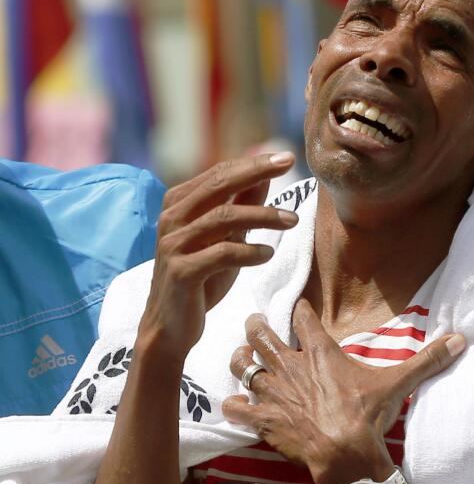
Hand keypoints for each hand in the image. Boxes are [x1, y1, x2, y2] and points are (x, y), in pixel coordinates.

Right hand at [138, 153, 298, 362]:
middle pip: (219, 186)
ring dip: (263, 216)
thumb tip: (263, 176)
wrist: (170, 326)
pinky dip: (249, 252)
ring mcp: (174, 244)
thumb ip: (240, 208)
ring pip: (223, 218)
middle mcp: (172, 218)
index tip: (286, 157)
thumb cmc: (200, 280)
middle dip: (256, 172)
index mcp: (178, 204)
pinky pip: (221, 254)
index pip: (220, 174)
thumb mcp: (224, 240)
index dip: (253, 164)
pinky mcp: (181, 272)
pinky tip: (268, 253)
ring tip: (292, 221)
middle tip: (289, 165)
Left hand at [222, 299, 465, 483]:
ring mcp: (272, 392)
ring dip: (239, 360)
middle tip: (256, 325)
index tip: (300, 308)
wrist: (346, 454)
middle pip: (260, 334)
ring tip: (240, 357)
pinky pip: (235, 408)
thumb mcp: (398, 383)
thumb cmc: (369, 416)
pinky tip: (234, 406)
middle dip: (256, 327)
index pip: (303, 316)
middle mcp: (290, 365)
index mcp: (319, 351)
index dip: (301, 310)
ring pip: (241, 366)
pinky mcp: (263, 420)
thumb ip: (427, 359)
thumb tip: (461, 339)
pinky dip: (233, 406)